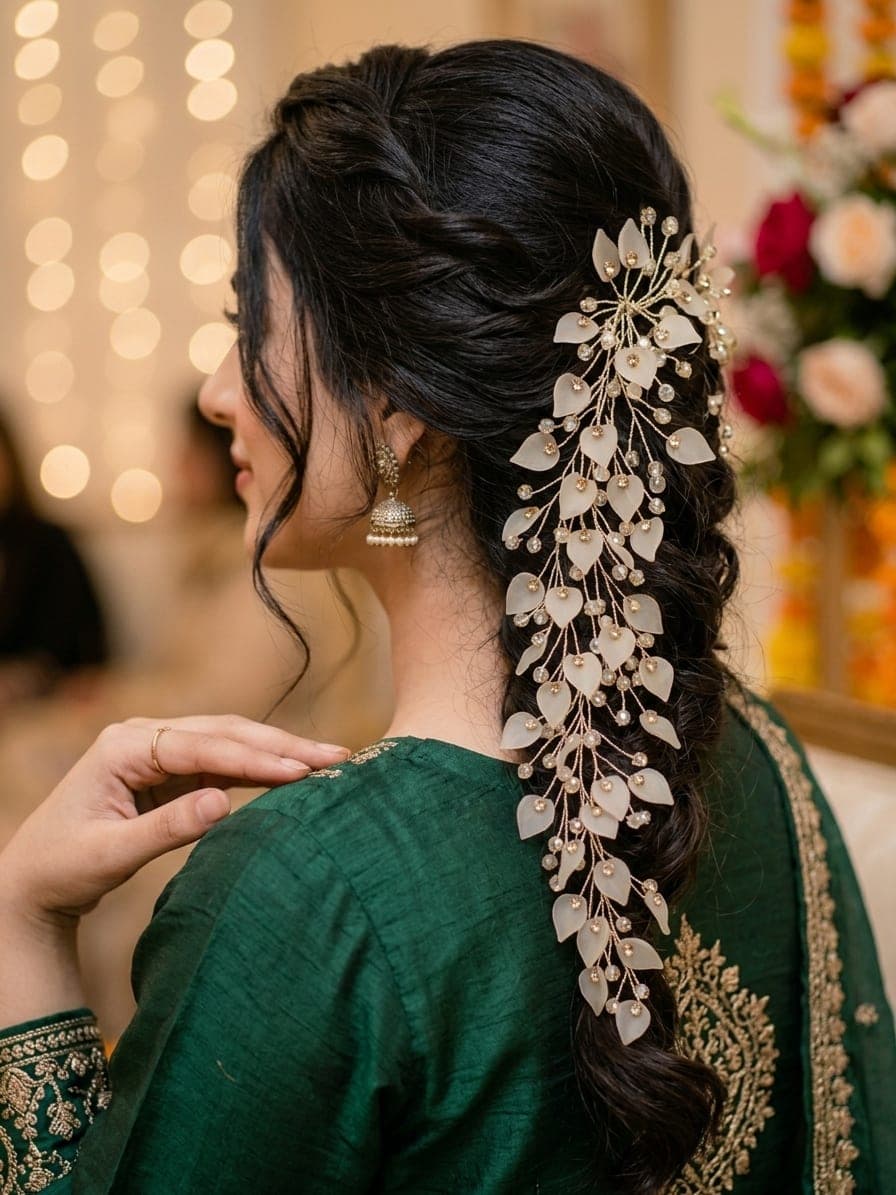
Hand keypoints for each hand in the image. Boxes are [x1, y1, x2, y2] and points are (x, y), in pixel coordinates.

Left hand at [0, 715, 349, 926]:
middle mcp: (144, 736)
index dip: (255, 756)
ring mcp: (160, 751)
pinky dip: (261, 769)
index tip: (301, 769)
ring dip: (279, 752)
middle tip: (336, 756)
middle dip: (281, 744)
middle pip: (225, 733)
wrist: (32, 882)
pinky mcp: (172, 771)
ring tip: (330, 760)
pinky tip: (296, 773)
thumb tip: (223, 803)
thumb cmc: (61, 868)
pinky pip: (225, 763)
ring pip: (230, 743)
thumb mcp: (109, 855)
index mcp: (123, 745)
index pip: (202, 745)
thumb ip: (167, 829)